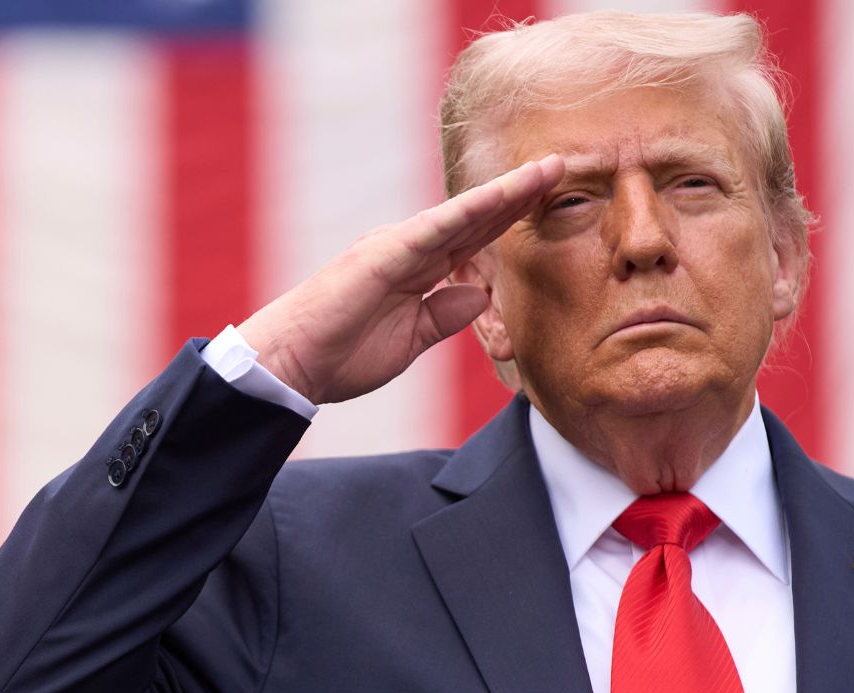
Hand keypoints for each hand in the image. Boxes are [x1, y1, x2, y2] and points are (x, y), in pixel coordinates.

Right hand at [236, 155, 562, 404]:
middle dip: (520, 194)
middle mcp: (408, 247)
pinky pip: (435, 229)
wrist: (292, 364)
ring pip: (463, 214)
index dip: (511, 217)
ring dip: (506, 193)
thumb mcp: (410, 338)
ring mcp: (396, 247)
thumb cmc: (340, 354)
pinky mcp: (383, 256)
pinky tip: (500, 197)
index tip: (550, 200)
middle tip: (562, 167)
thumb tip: (480, 295)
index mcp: (414, 267)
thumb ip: (444, 314)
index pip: (473, 237)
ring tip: (547, 171)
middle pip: (476, 216)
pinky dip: (469, 212)